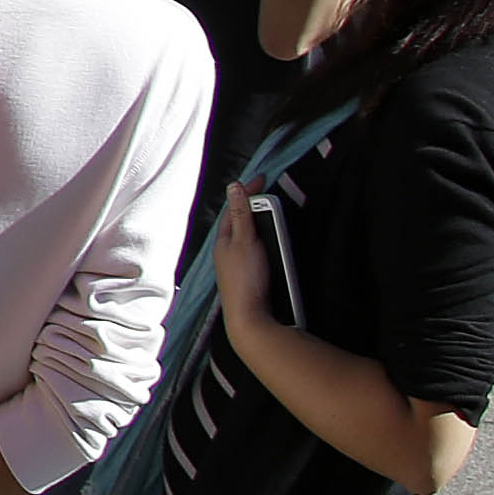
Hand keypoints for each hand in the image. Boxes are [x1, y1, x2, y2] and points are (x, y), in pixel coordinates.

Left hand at [214, 180, 274, 323]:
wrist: (249, 316)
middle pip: (238, 222)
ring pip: (246, 238)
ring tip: (270, 214)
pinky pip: (253, 252)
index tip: (261, 178)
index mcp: (223, 240)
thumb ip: (242, 215)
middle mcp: (226, 252)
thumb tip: (234, 187)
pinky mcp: (247, 277)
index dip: (246, 192)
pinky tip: (269, 244)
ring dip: (256, 224)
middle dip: (249, 206)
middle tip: (265, 193)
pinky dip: (261, 241)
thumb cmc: (246, 278)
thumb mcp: (245, 241)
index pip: (234, 209)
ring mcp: (235, 265)